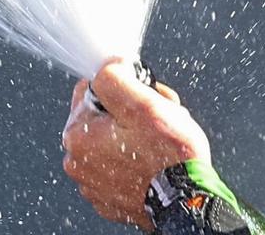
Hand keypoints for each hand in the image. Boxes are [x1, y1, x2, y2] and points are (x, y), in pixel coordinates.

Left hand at [62, 57, 211, 230]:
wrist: (188, 200)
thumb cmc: (169, 156)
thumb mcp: (143, 103)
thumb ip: (115, 76)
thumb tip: (106, 64)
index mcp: (77, 135)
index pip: (90, 89)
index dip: (123, 86)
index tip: (143, 98)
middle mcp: (76, 161)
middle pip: (102, 116)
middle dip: (130, 113)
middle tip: (157, 120)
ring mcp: (92, 183)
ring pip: (111, 142)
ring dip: (133, 137)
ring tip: (159, 143)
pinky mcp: (108, 197)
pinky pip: (118, 167)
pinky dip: (133, 162)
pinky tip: (153, 163)